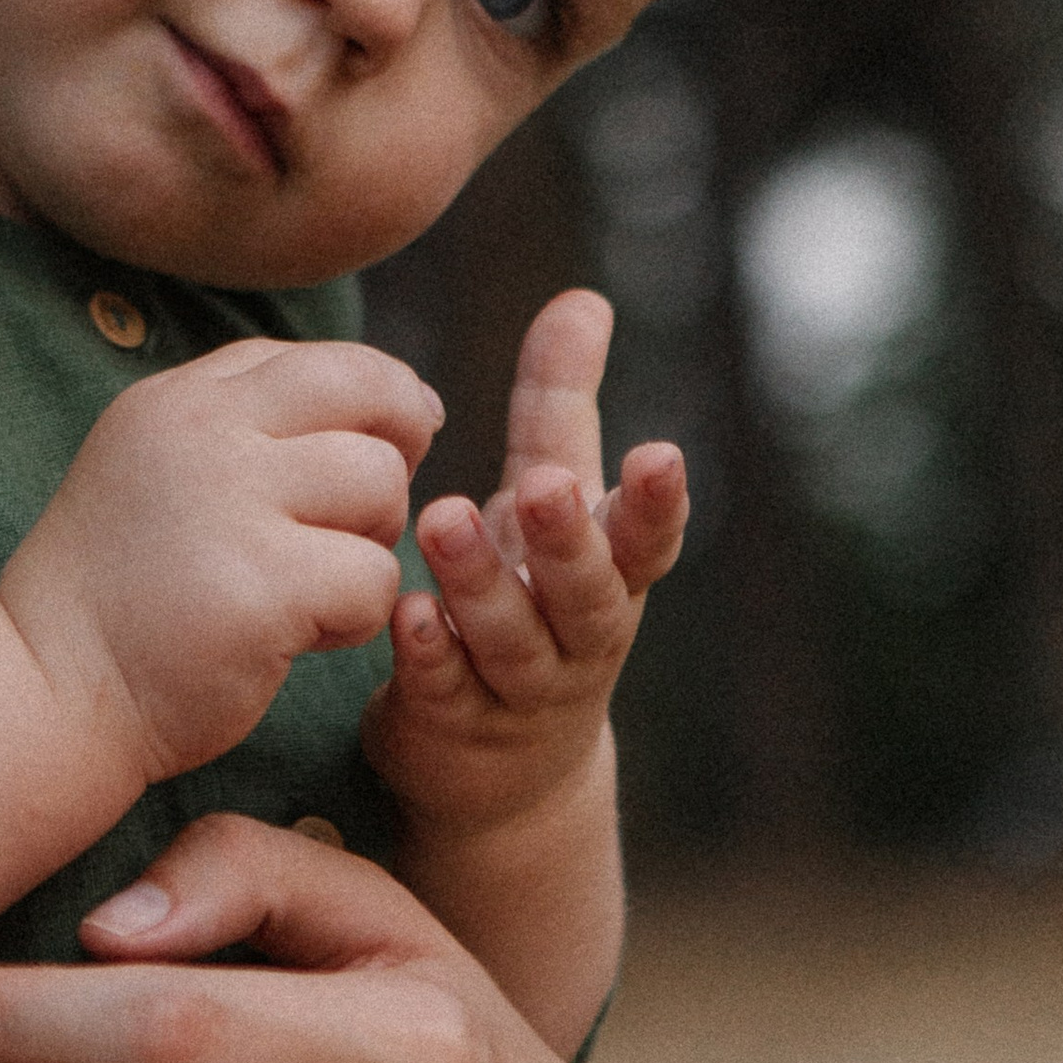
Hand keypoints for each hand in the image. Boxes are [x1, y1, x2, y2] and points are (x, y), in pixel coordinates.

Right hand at [0, 337, 439, 786]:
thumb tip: (414, 401)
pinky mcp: (261, 588)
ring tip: (308, 588)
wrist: (45, 691)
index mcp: (180, 398)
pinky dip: (354, 619)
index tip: (376, 455)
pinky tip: (294, 637)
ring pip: (382, 488)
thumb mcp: (161, 464)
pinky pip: (374, 580)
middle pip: (371, 401)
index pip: (325, 360)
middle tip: (346, 529)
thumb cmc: (122, 590)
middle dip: (389, 466)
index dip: (376, 405)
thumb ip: (254, 420)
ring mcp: (231, 505)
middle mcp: (204, 433)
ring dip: (368, 546)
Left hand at [365, 288, 684, 847]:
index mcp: (609, 577)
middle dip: (568, 540)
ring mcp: (519, 690)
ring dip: (480, 585)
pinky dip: (429, 656)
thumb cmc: (530, 595)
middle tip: (542, 486)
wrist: (500, 766)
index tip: (659, 455)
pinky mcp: (454, 727)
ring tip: (439, 520)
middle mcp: (577, 637)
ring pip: (511, 643)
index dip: (655, 505)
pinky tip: (403, 613)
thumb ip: (561, 404)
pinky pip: (445, 692)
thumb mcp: (550, 499)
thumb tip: (584, 296)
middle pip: (587, 595)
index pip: (647, 543)